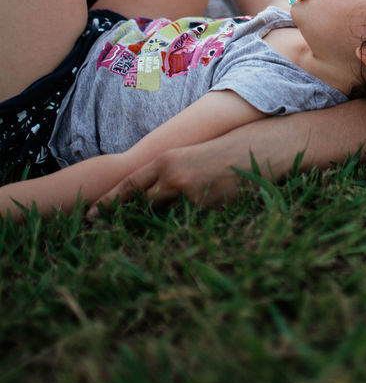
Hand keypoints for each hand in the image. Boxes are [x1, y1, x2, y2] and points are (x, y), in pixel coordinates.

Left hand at [87, 140, 246, 213]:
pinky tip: (202, 214)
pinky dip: (190, 221)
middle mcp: (172, 178)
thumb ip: (169, 174)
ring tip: (163, 225)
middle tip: (108, 233)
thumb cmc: (226, 150)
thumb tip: (152, 197)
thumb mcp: (190, 156)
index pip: (129, 184)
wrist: (258, 150)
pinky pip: (190, 221)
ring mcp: (189, 196)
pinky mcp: (206, 210)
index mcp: (166, 160)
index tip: (91, 214)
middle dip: (129, 218)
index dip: (108, 201)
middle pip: (141, 205)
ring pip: (166, 216)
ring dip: (163, 221)